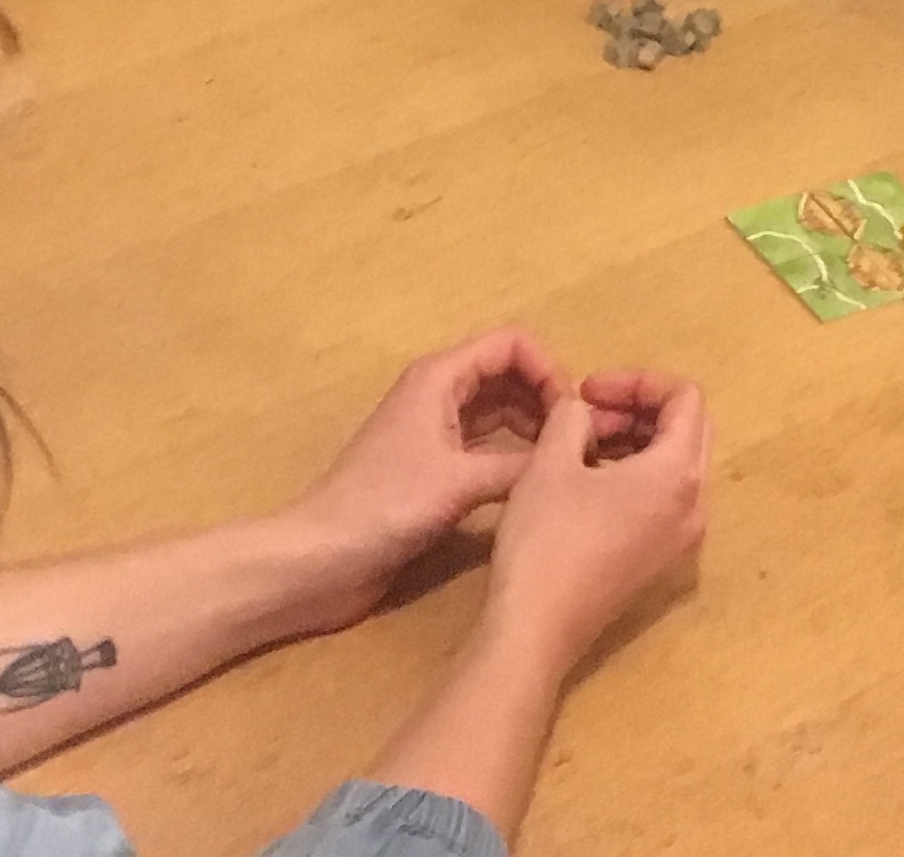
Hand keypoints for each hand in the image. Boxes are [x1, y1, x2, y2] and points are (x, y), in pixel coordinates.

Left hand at [278, 330, 565, 633]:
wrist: (323, 559)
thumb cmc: (386, 507)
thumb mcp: (460, 482)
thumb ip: (520, 463)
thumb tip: (571, 454)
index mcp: (440, 378)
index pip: (510, 344)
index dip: (548, 369)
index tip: (573, 415)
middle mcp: (439, 396)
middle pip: (507, 374)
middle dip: (546, 396)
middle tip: (580, 441)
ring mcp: (435, 434)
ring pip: (498, 412)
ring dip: (532, 426)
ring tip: (566, 461)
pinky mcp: (433, 472)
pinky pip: (486, 447)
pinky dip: (514, 454)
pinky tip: (537, 482)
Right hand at [477, 373, 710, 675]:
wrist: (538, 628)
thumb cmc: (547, 538)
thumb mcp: (552, 459)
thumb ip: (574, 415)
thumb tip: (586, 412)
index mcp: (679, 474)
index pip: (685, 398)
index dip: (638, 381)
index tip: (589, 390)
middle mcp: (696, 505)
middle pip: (688, 429)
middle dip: (640, 407)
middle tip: (589, 409)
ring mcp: (682, 538)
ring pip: (677, 465)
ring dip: (636, 439)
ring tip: (582, 441)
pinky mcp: (660, 559)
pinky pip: (664, 498)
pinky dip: (636, 473)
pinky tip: (588, 478)